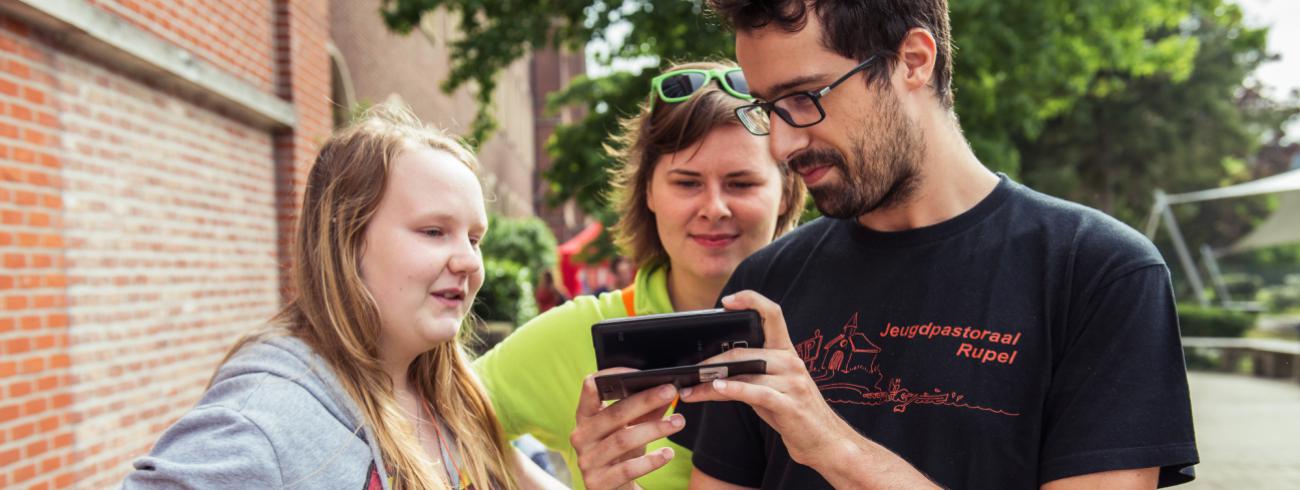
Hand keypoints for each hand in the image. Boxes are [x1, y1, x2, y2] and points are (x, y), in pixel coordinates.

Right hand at [571, 369, 683, 489]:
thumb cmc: (621, 454)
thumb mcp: (631, 429)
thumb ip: (645, 410)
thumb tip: (668, 390)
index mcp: (585, 417)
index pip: (590, 388)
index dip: (613, 376)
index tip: (641, 372)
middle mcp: (581, 437)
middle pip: (614, 413)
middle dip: (645, 400)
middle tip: (671, 391)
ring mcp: (587, 461)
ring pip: (623, 440)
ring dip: (654, 428)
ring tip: (678, 422)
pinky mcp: (598, 483)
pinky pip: (627, 469)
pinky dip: (650, 461)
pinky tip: (668, 453)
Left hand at [678, 290, 850, 466]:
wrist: (826, 442)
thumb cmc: (793, 413)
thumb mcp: (770, 389)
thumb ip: (748, 376)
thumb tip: (710, 374)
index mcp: (787, 352)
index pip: (772, 314)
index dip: (751, 300)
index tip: (727, 301)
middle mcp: (792, 362)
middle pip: (746, 351)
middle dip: (712, 361)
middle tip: (688, 369)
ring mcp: (793, 382)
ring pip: (746, 373)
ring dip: (712, 383)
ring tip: (690, 389)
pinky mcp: (790, 405)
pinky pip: (756, 392)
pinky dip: (734, 390)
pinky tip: (715, 389)